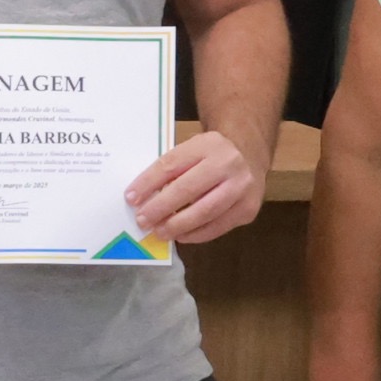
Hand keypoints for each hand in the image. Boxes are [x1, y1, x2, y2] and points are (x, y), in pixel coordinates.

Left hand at [130, 129, 263, 245]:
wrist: (249, 156)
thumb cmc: (211, 156)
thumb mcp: (191, 150)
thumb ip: (171, 170)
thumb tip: (142, 199)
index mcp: (207, 144)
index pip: (172, 164)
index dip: (148, 183)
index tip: (131, 198)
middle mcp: (228, 164)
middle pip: (188, 189)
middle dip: (161, 208)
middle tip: (143, 221)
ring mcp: (242, 187)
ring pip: (205, 212)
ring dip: (177, 225)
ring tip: (160, 232)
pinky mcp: (248, 208)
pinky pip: (218, 226)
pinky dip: (196, 233)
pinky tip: (181, 235)